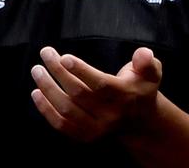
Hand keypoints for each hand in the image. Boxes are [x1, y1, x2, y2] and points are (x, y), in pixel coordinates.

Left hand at [30, 46, 162, 141]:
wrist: (140, 123)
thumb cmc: (141, 89)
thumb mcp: (152, 72)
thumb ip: (147, 61)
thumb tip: (143, 53)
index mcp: (125, 96)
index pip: (100, 84)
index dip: (80, 71)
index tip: (63, 57)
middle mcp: (110, 114)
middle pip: (78, 93)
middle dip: (58, 73)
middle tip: (46, 53)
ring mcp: (96, 128)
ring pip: (66, 109)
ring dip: (48, 89)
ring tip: (37, 70)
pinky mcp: (85, 136)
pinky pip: (61, 124)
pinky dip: (46, 109)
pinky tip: (36, 93)